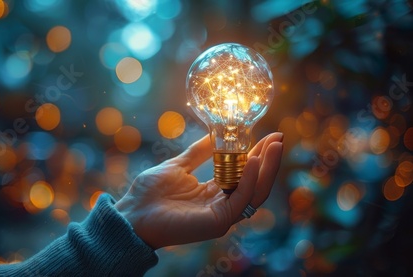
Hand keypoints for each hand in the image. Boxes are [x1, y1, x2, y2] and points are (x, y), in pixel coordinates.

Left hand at [115, 132, 283, 248]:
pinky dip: (250, 180)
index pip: (244, 174)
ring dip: (267, 168)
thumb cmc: (151, 193)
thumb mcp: (179, 165)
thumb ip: (198, 152)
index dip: (258, 155)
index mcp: (215, 193)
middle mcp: (222, 205)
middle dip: (269, 161)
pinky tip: (255, 160)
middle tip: (279, 138)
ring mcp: (222, 216)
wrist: (133, 212)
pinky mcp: (218, 222)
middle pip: (255, 184)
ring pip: (255, 193)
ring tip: (274, 146)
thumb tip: (214, 133)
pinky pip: (240, 200)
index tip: (269, 135)